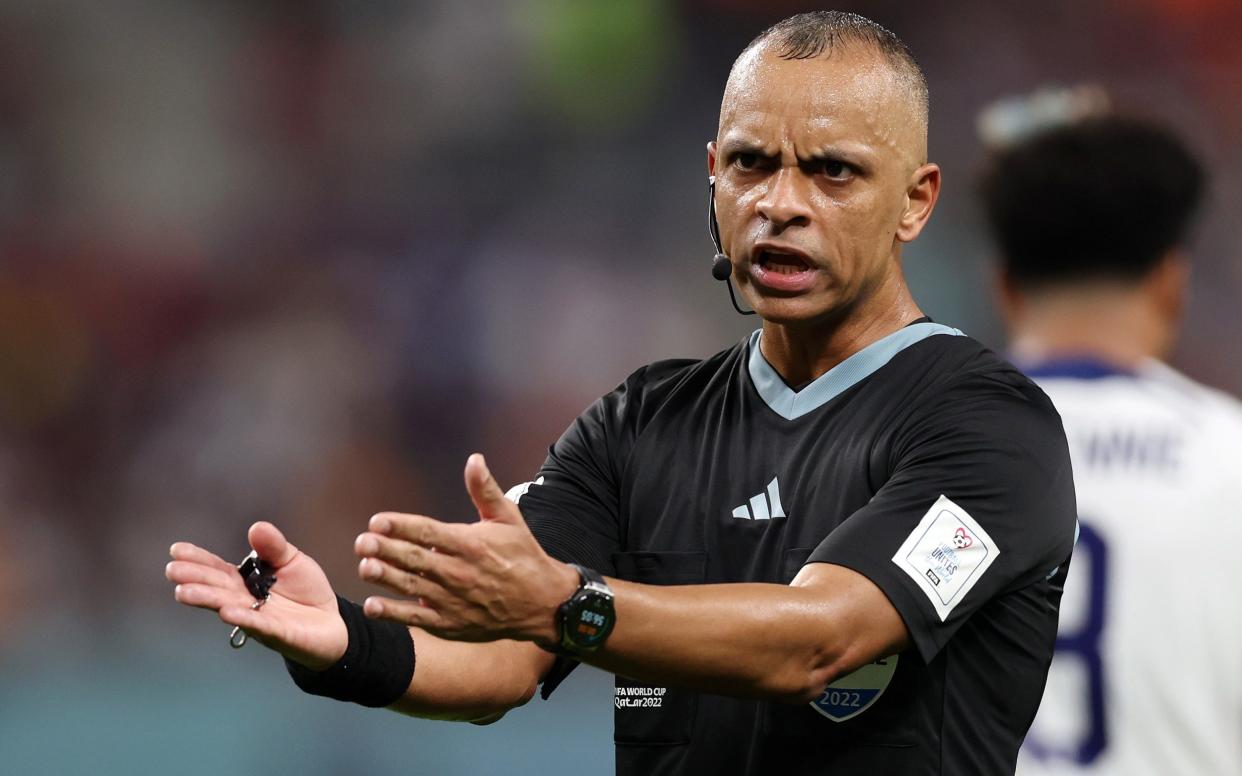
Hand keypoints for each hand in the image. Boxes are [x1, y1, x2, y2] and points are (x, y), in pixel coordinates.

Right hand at [166, 522, 348, 669]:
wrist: (332, 622)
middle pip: (217, 588)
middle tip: (172, 571)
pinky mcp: (279, 634)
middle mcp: (244, 601)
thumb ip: (273, 546)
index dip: (197, 560)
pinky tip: (228, 613)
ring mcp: (259, 619)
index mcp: (244, 581)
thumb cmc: (305, 590)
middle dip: (195, 580)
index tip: (176, 550)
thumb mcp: (291, 559)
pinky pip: (260, 626)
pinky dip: (245, 619)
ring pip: (230, 608)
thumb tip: (256, 526)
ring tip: (185, 593)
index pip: (217, 569)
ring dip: (209, 600)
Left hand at [354, 454, 577, 643]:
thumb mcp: (508, 518)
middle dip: (387, 550)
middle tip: (362, 542)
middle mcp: (460, 572)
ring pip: (413, 587)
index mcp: (471, 544)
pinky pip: (417, 618)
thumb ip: (485, 490)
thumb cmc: (522, 555)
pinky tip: (372, 606)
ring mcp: (454, 601)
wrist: (542, 603)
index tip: (377, 521)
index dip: (402, 526)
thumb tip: (474, 459)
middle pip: (416, 559)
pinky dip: (394, 613)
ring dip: (386, 577)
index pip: (429, 532)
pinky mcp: (451, 624)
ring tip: (364, 567)